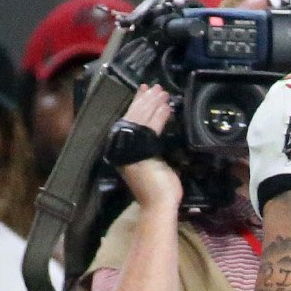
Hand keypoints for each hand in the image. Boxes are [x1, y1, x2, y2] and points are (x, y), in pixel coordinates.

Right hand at [115, 87, 180, 213]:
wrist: (158, 204)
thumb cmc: (157, 189)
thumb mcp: (152, 164)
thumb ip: (150, 150)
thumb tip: (155, 138)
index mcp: (122, 150)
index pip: (130, 121)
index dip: (137, 104)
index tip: (144, 91)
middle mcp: (122, 147)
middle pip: (134, 116)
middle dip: (146, 99)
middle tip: (155, 86)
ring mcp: (130, 148)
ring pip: (142, 118)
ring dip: (154, 103)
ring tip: (162, 92)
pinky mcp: (141, 149)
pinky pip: (152, 127)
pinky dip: (161, 115)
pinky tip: (167, 107)